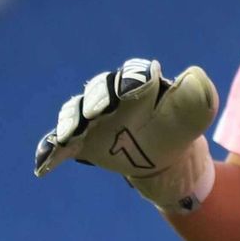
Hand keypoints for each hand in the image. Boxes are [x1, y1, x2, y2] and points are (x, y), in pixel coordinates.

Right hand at [33, 59, 220, 213]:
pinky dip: (49, 152)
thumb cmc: (177, 128)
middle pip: (99, 90)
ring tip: (69, 137)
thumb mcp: (194, 114)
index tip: (132, 92)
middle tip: (96, 113)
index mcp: (140, 83)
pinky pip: (60, 144)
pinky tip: (42, 166)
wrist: (163, 157)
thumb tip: (194, 74)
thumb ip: (196, 96)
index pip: (133, 74)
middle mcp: (110, 96)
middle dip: (96, 99)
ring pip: (75, 113)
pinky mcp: (80, 142)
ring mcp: (92, 119)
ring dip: (70, 123)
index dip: (132, 79)